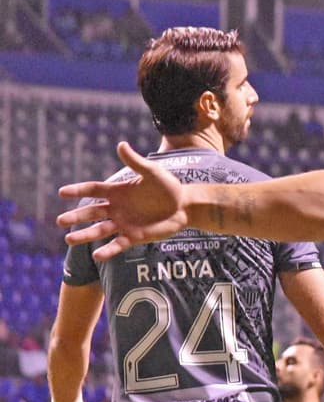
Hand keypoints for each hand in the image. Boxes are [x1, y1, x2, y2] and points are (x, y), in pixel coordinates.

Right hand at [57, 142, 187, 261]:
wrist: (184, 206)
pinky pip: (118, 244)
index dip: (78, 190)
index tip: (61, 192)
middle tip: (60, 221)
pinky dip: (108, 250)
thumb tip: (121, 145)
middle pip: (91, 213)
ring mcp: (124, 224)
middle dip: (76, 217)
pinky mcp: (135, 237)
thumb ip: (136, 162)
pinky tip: (97, 256)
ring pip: (100, 230)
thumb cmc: (168, 186)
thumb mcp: (152, 172)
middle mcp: (116, 208)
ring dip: (85, 235)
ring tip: (68, 240)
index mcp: (117, 191)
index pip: (93, 190)